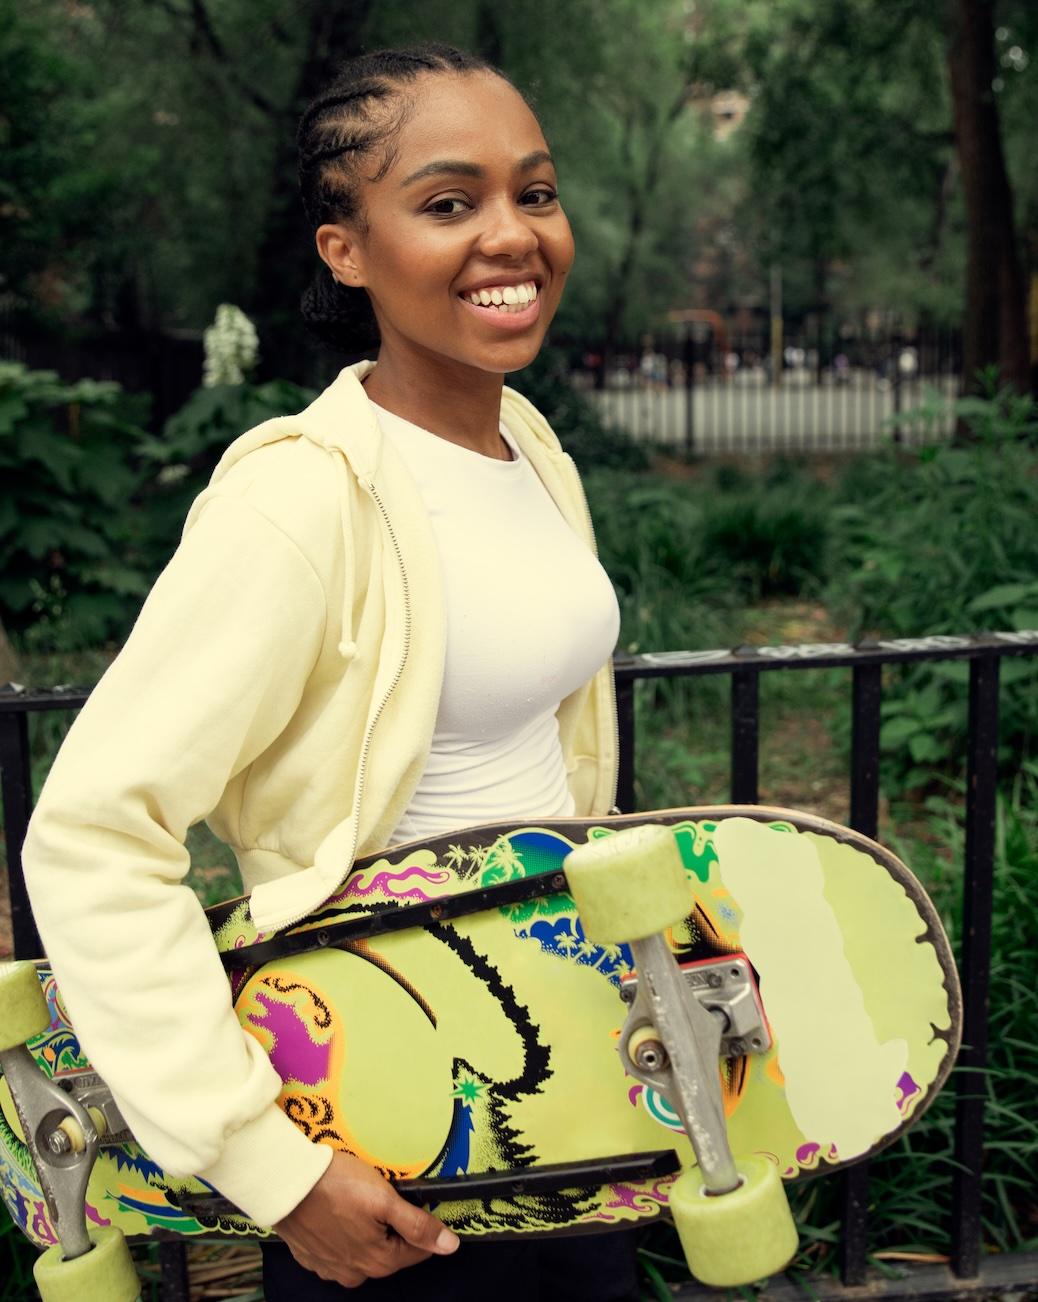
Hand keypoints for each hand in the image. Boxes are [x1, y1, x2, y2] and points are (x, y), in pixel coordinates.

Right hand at [274, 1150, 459, 1287]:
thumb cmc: (336, 1186)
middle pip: (390, 1251)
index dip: (423, 1224)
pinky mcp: (312, 1257)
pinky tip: (338, 1213)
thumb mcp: (385, 1199)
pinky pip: (338, 1249)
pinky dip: (343, 1233)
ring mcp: (331, 1268)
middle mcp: (356, 1273)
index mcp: (379, 1261)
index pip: (418, 1250)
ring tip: (358, 1201)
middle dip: (393, 1227)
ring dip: (368, 1231)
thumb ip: (418, 1225)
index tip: (415, 1202)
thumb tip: (450, 1246)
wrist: (286, 1183)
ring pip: (364, 1251)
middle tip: (383, 1196)